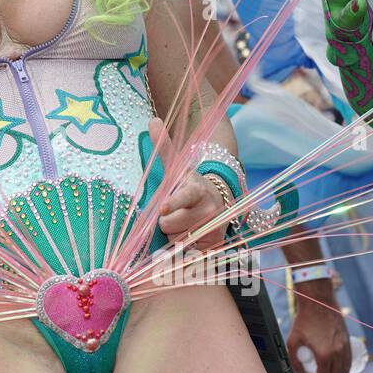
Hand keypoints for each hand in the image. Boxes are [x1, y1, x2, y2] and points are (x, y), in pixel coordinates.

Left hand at [150, 118, 229, 249]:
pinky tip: (192, 236)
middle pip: (169, 225)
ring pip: (176, 241)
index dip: (172, 203)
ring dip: (174, 236)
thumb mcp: (178, 168)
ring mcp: (215, 227)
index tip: (163, 208)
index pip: (182, 197)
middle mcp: (208, 207)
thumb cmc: (189, 185)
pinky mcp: (217, 244)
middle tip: (175, 214)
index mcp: (195, 188)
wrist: (220, 200)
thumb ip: (164, 147)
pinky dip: (184, 248)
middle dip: (166, 223)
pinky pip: (186, 252)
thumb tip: (152, 120)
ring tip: (185, 223)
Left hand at [286, 280, 350, 372]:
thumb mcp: (292, 340)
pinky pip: (349, 359)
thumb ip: (293, 358)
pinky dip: (346, 367)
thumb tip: (300, 372)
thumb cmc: (304, 320)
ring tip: (327, 372)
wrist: (318, 303)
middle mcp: (337, 352)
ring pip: (343, 369)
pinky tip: (344, 371)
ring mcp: (344, 346)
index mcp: (324, 354)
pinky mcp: (348, 340)